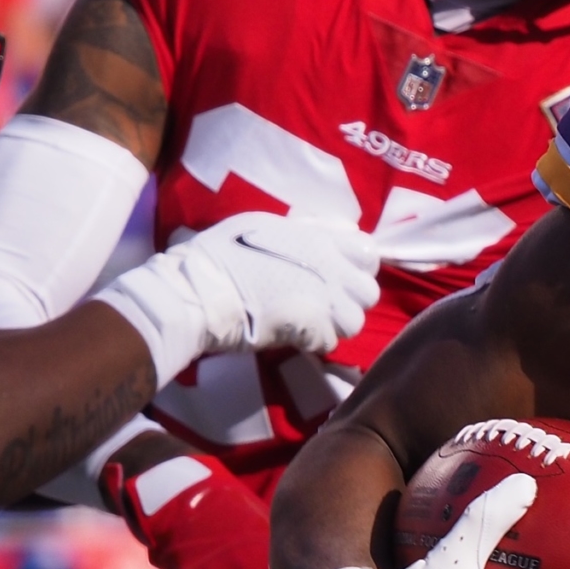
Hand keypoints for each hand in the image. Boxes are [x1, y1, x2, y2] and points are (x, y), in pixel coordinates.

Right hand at [95, 213, 378, 385]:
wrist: (201, 290)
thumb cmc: (222, 254)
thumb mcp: (265, 225)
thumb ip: (304, 232)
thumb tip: (330, 234)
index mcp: (319, 239)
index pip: (368, 253)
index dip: (358, 267)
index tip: (340, 276)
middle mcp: (330, 268)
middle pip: (369, 292)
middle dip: (350, 301)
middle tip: (324, 305)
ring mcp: (324, 300)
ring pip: (354, 322)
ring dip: (334, 325)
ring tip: (309, 323)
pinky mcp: (312, 330)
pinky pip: (330, 343)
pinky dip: (314, 342)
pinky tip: (294, 336)